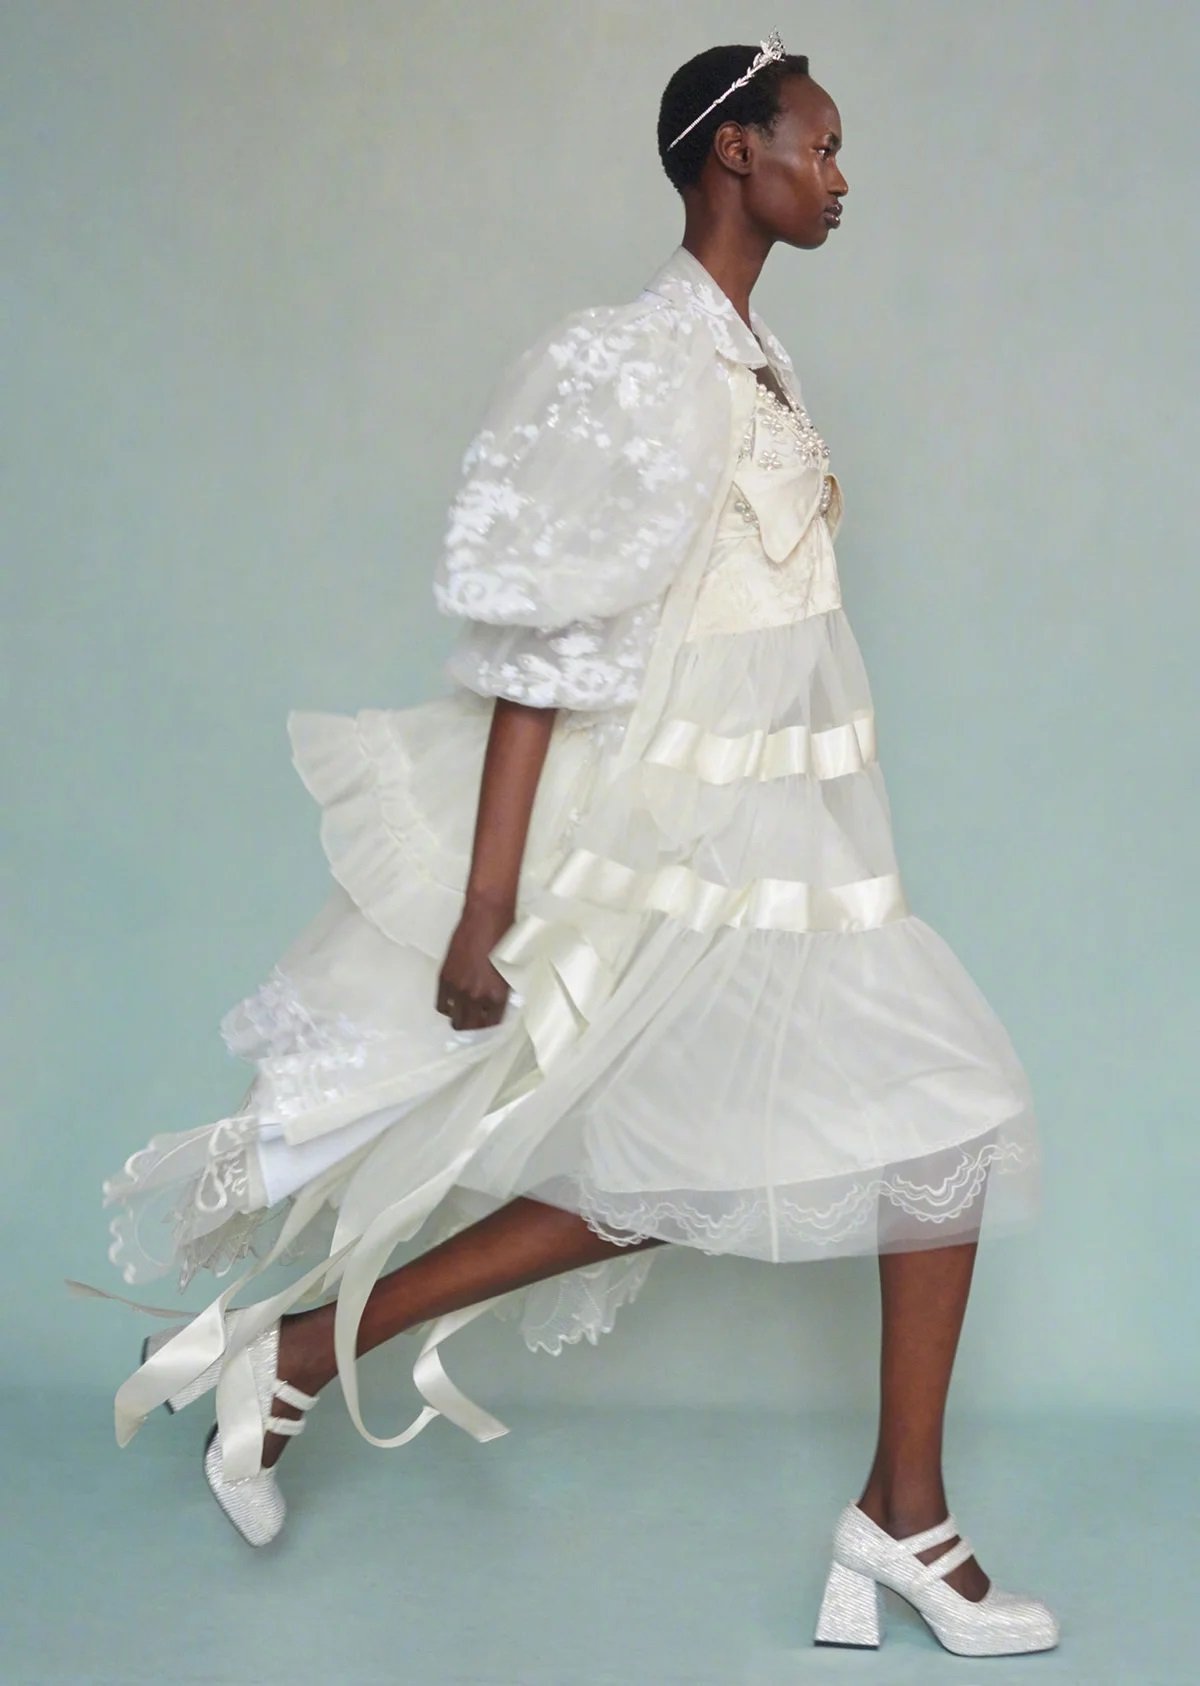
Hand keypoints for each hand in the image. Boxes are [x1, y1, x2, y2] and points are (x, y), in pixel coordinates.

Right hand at [436, 899, 514, 1030]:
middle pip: (470, 1027)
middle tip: (474, 1022)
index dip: (488, 1027)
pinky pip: (442, 1004)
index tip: (487, 1025)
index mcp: (497, 996)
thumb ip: (503, 993)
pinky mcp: (445, 978)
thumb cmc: (505, 938)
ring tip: (464, 1013)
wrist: (487, 917)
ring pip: (454, 1019)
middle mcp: (477, 996)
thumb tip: (496, 1007)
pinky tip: (453, 1002)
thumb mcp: (512, 971)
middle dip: (473, 1028)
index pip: (491, 1026)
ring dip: (459, 1018)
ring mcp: (458, 988)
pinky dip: (447, 1006)